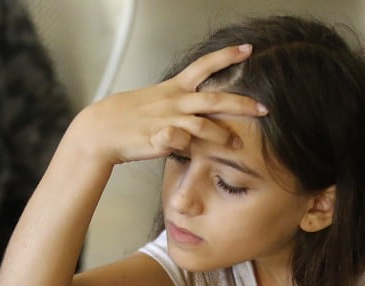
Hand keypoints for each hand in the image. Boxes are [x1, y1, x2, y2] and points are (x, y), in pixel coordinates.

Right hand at [77, 44, 267, 164]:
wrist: (100, 129)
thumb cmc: (127, 117)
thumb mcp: (155, 101)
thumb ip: (178, 103)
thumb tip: (196, 109)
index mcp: (174, 89)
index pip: (204, 66)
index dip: (226, 56)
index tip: (248, 49)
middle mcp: (174, 102)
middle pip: (214, 98)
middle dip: (242, 103)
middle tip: (263, 108)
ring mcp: (168, 121)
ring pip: (204, 124)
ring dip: (223, 135)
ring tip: (236, 144)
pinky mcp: (160, 140)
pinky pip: (183, 143)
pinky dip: (193, 148)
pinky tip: (200, 157)